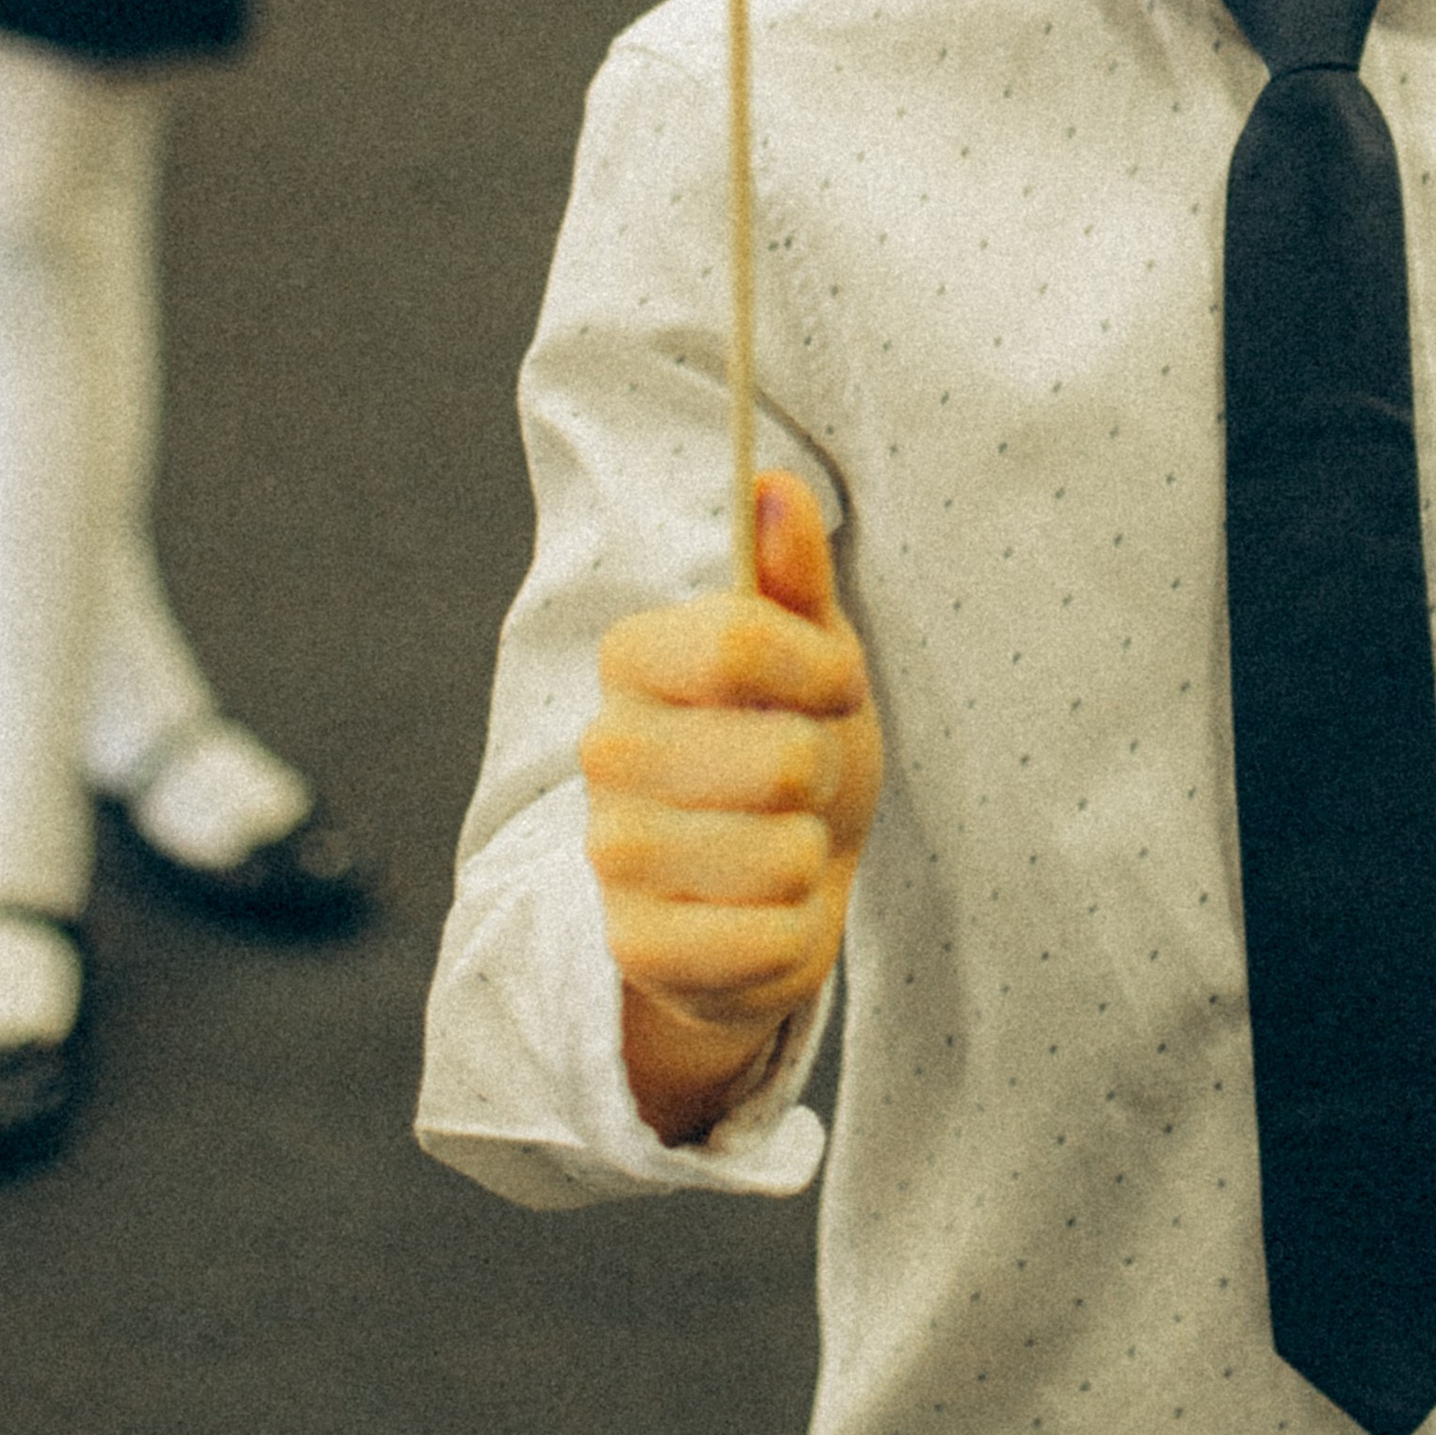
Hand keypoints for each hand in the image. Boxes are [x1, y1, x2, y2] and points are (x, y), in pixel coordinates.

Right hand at [580, 470, 881, 1146]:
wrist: (772, 886)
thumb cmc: (790, 749)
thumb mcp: (810, 654)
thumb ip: (791, 575)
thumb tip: (774, 487)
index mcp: (633, 656)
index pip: (743, 640)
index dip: (821, 669)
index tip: (833, 686)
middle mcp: (601, 748)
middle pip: (778, 758)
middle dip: (819, 774)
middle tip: (795, 781)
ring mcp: (611, 854)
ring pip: (783, 853)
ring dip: (809, 856)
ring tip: (778, 845)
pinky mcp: (637, 947)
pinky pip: (771, 938)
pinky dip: (795, 932)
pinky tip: (763, 913)